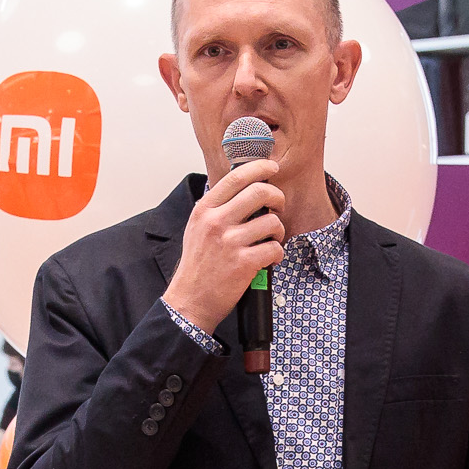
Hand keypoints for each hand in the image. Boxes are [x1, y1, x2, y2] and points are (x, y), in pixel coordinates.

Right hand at [163, 156, 286, 332]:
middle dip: (277, 197)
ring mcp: (230, 243)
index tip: (272, 168)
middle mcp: (216, 222)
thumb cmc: (197, 265)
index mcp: (205, 210)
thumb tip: (243, 188)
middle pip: (259, 192)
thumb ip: (216, 208)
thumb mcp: (197, 228)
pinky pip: (274, 248)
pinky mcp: (243, 263)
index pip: (236, 177)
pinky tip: (269, 259)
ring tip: (271, 239)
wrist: (190, 301)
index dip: (260, 168)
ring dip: (279, 230)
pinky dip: (277, 254)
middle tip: (278, 206)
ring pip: (272, 222)